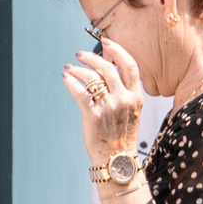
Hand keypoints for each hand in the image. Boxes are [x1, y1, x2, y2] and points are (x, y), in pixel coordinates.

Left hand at [60, 39, 146, 170]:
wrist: (117, 161)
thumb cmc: (122, 136)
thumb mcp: (131, 112)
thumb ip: (124, 92)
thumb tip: (109, 71)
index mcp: (136, 96)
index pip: (130, 65)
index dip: (117, 50)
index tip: (106, 42)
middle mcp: (124, 99)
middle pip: (108, 68)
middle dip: (91, 57)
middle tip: (80, 54)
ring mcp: (109, 107)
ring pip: (92, 78)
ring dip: (78, 70)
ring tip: (69, 68)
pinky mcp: (93, 115)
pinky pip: (80, 92)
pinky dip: (71, 82)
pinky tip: (66, 78)